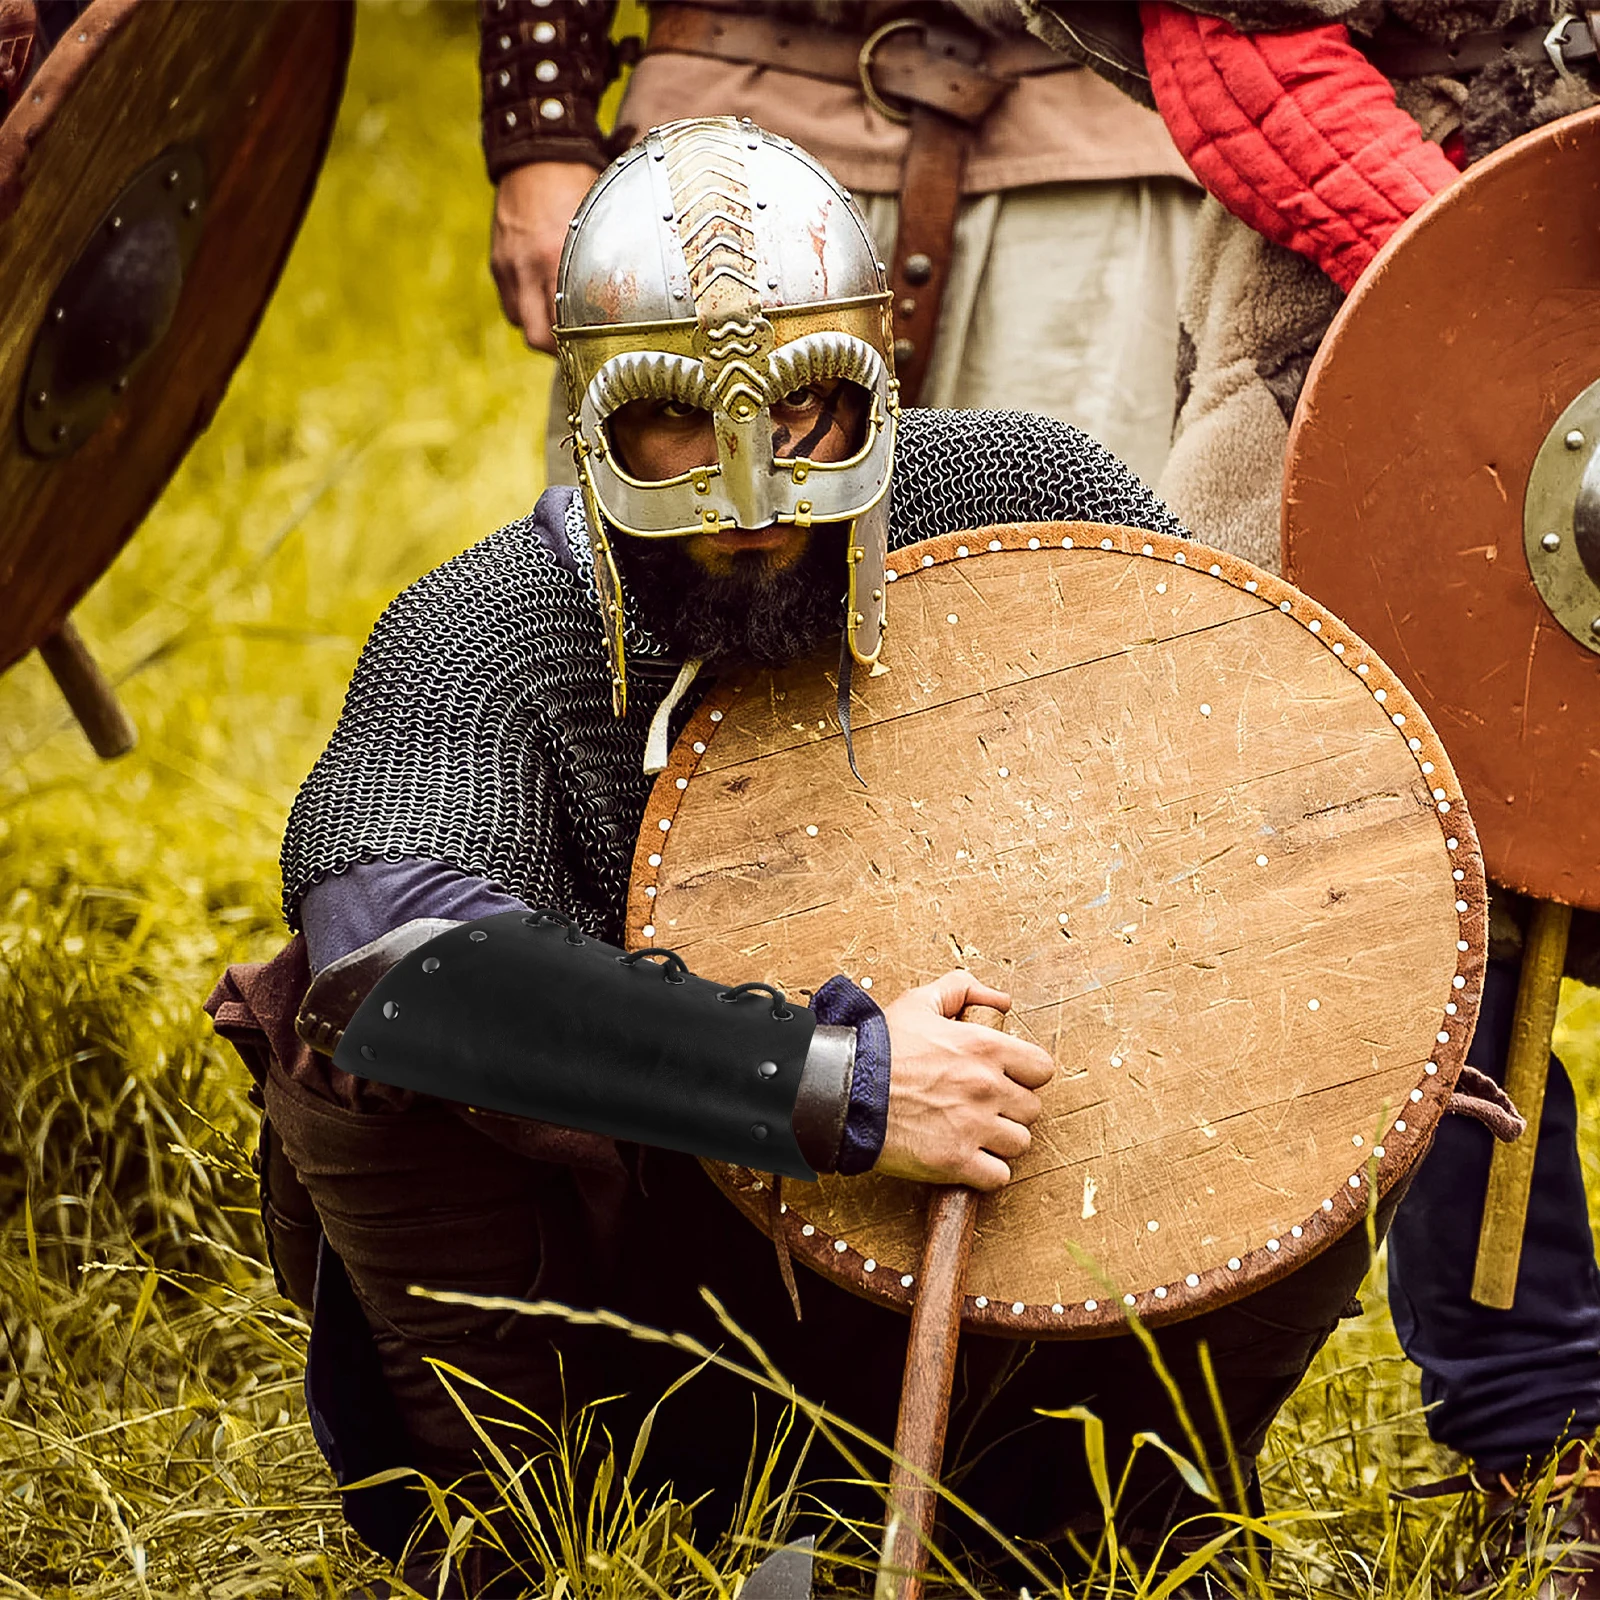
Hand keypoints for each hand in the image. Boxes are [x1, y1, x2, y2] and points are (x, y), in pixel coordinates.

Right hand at [490, 161, 599, 351]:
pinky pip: (509, 300)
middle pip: (536, 338)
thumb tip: (626, 297)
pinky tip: (541, 294)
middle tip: (576, 345)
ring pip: (520, 322)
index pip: (564, 327)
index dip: (579, 347)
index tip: (596, 352)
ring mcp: (509, 266)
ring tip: (559, 318)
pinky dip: (524, 305)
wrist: (537, 152)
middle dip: (556, 349)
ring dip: (539, 327)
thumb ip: (603, 264)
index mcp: (557, 260)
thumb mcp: (598, 222)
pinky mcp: (498, 261)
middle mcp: (529, 268)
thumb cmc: (577, 184)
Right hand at [876, 971, 1054, 1192]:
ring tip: (973, 1133)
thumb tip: (999, 1000)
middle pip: (1031, 1110)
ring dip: (1000, 1141)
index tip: (1006, 1078)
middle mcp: (987, 1087)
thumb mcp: (919, 1002)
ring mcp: (974, 1126)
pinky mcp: (956, 1161)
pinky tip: (966, 1158)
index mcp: (985, 1048)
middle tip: (982, 1106)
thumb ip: (962, 989)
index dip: (1025, 1074)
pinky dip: (986, 1172)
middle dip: (1010, 1109)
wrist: (842, 1089)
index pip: (1041, 1069)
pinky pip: (998, 1176)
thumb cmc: (878, 1048)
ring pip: (1019, 1144)